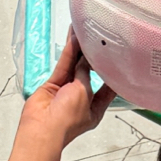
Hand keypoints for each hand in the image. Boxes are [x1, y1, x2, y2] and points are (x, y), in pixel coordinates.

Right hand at [0, 33, 115, 160]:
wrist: (42, 129)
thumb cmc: (67, 120)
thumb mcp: (84, 93)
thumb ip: (85, 73)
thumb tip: (84, 59)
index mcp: (96, 109)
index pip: (109, 88)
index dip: (113, 73)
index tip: (119, 57)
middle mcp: (83, 99)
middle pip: (90, 74)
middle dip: (94, 57)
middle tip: (98, 38)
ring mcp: (67, 92)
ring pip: (75, 66)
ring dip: (79, 50)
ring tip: (83, 30)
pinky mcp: (53, 85)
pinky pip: (64, 65)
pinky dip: (68, 52)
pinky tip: (73, 38)